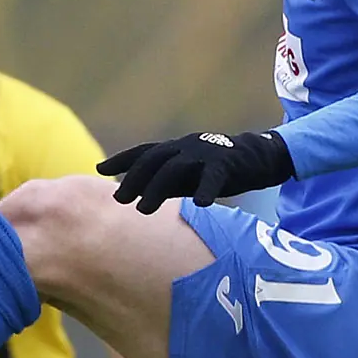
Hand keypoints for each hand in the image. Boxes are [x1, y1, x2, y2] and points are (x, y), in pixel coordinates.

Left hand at [98, 129, 293, 213]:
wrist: (257, 157)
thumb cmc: (216, 169)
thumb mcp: (187, 175)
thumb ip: (164, 183)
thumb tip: (134, 197)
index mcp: (175, 149)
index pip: (143, 151)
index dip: (121, 159)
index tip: (99, 169)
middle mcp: (186, 147)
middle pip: (153, 159)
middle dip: (133, 179)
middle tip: (118, 200)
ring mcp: (205, 153)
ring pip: (175, 168)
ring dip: (156, 189)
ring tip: (143, 210)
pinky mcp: (227, 163)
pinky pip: (213, 177)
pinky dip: (205, 190)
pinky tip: (200, 205)